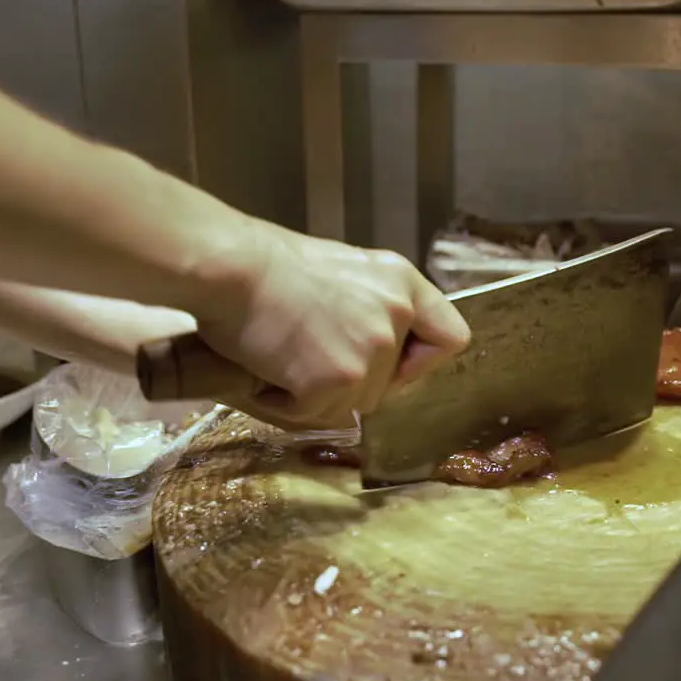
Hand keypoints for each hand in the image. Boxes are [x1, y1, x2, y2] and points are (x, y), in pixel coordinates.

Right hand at [193, 224, 470, 428]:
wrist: (229, 267)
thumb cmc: (267, 266)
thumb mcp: (343, 272)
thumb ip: (372, 307)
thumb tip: (376, 350)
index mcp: (402, 284)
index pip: (450, 338)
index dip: (419, 360)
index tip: (387, 361)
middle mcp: (396, 316)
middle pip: (390, 385)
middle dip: (350, 383)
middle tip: (305, 354)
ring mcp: (371, 351)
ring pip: (351, 404)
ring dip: (314, 394)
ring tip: (280, 355)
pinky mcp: (338, 379)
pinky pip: (314, 414)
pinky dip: (285, 402)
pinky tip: (266, 369)